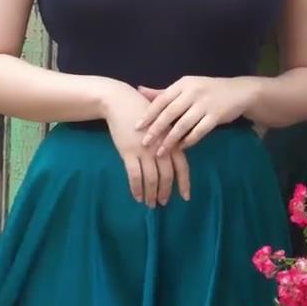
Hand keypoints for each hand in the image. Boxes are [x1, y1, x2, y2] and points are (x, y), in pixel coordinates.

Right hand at [102, 83, 190, 206]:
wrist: (120, 102)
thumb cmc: (142, 111)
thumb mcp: (161, 123)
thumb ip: (169, 141)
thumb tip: (174, 162)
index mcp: (171, 139)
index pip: (181, 166)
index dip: (184, 183)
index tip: (186, 197)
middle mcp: (160, 146)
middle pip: (166, 175)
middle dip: (165, 192)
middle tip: (163, 203)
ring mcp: (144, 150)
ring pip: (151, 179)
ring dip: (151, 194)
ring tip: (150, 204)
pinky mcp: (128, 152)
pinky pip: (134, 176)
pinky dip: (136, 189)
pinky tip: (137, 197)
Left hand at [135, 76, 256, 156]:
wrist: (238, 91)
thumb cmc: (207, 90)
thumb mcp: (186, 87)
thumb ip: (163, 92)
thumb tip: (140, 90)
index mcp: (183, 84)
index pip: (162, 99)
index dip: (148, 114)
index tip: (136, 127)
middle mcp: (193, 92)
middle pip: (170, 113)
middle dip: (156, 129)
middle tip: (144, 143)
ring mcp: (205, 104)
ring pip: (183, 124)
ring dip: (170, 140)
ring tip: (160, 151)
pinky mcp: (216, 115)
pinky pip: (199, 131)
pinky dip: (189, 140)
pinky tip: (181, 148)